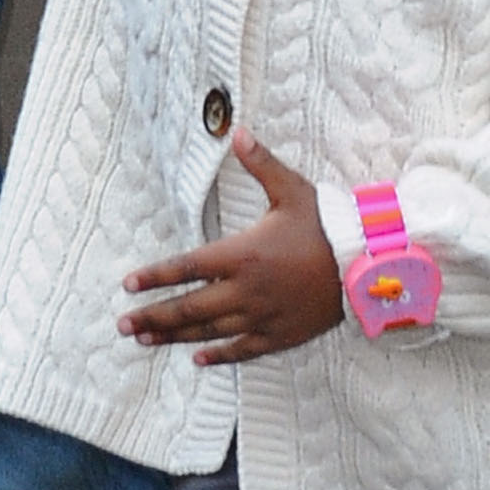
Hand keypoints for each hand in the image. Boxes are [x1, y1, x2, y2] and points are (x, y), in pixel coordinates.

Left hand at [119, 130, 344, 366]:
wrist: (366, 264)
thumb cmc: (327, 224)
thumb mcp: (292, 190)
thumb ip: (260, 163)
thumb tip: (236, 130)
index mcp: (243, 253)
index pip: (186, 267)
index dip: (155, 276)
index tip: (128, 285)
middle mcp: (246, 290)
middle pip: (188, 307)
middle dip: (152, 315)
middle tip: (122, 324)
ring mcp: (262, 316)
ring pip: (208, 331)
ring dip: (174, 336)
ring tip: (144, 340)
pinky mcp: (280, 334)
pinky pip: (243, 349)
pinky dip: (219, 355)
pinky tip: (198, 359)